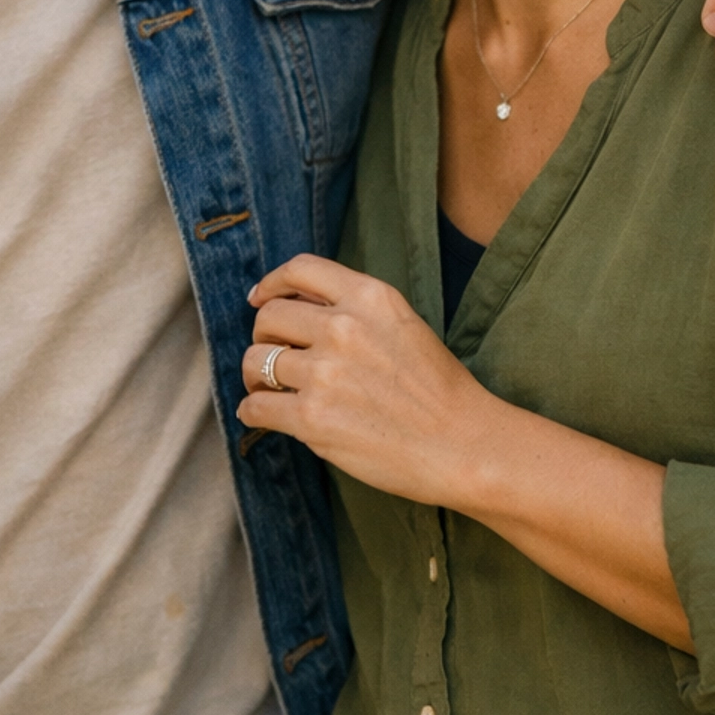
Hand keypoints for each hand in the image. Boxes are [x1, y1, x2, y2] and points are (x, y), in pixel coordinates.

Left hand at [239, 255, 492, 502]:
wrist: (462, 445)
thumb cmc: (438, 390)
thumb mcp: (403, 325)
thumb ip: (355, 310)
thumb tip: (298, 309)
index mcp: (370, 297)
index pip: (300, 269)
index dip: (271, 284)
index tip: (260, 298)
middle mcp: (343, 327)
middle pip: (269, 317)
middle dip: (264, 337)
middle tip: (274, 358)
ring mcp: (324, 373)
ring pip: (255, 362)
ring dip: (256, 378)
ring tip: (268, 391)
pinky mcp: (311, 418)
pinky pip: (255, 406)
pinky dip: (252, 412)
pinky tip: (266, 416)